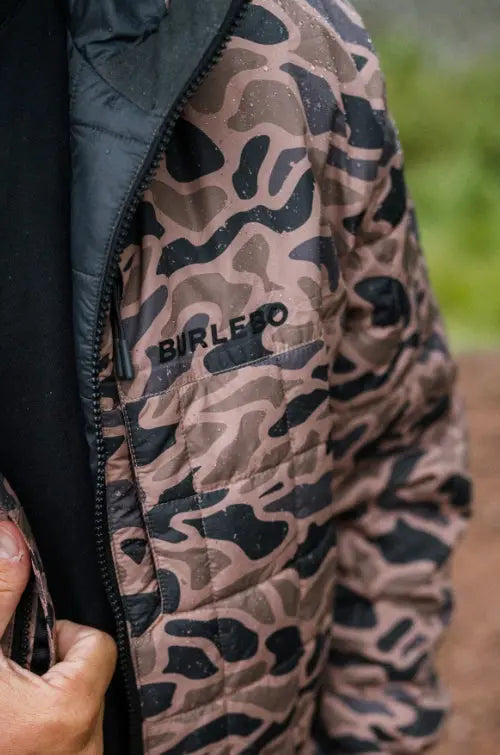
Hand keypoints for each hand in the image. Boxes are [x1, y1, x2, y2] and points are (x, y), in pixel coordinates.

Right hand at [0, 521, 116, 753]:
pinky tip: (18, 732)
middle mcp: (82, 744)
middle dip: (58, 669)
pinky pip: (74, 738)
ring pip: (84, 710)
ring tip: (13, 708)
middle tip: (16, 681)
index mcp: (65, 709)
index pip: (98, 644)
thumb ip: (0, 594)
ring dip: (54, 702)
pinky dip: (52, 728)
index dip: (64, 636)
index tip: (34, 645)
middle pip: (91, 676)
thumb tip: (10, 537)